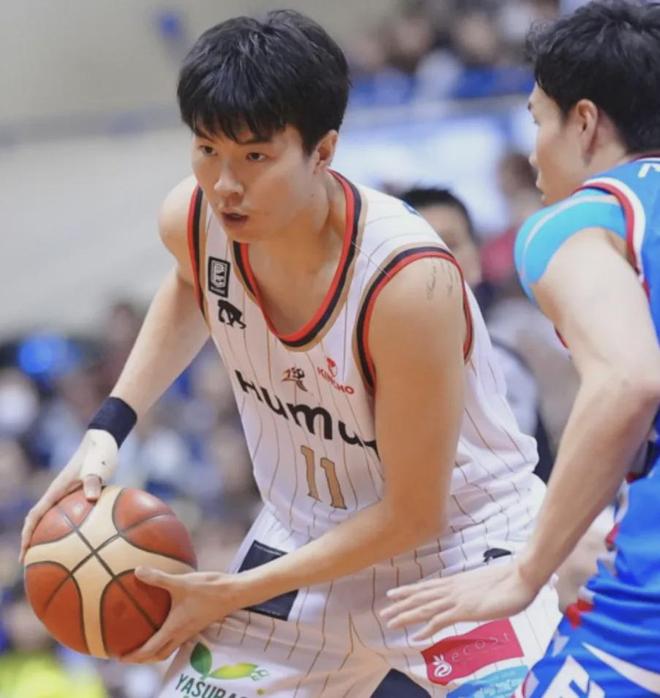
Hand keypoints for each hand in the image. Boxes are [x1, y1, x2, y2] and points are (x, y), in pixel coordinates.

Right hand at [19, 429, 117, 561]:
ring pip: (54, 520)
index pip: (35, 516)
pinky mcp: (81, 495)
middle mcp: (59, 494)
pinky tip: (88, 542)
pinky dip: (74, 530)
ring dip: (51, 538)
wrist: (104, 441)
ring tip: (57, 560)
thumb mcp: (97, 467)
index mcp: (56, 490)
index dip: (28, 535)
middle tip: (35, 564)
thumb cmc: (99, 453)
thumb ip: (94, 481)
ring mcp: (69, 495)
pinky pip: (73, 516)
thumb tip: (92, 498)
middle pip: (40, 522)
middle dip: (34, 543)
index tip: (25, 554)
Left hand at [121, 567, 235, 663]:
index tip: (118, 657)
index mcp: (175, 628)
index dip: (133, 656)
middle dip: (142, 658)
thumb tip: (137, 571)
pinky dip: (166, 636)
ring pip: (169, 647)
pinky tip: (164, 621)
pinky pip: (177, 636)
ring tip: (143, 640)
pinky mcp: (197, 622)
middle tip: (128, 653)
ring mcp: (190, 629)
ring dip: (155, 649)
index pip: (149, 650)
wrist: (234, 592)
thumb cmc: (208, 589)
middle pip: (158, 655)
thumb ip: (159, 578)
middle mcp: (182, 633)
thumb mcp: (181, 582)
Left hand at [380, 559, 541, 641]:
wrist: (522, 576)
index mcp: (457, 582)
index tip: (394, 594)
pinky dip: (425, 629)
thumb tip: (472, 594)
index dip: (409, 591)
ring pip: (424, 607)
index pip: (427, 587)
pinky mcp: (464, 610)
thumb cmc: (510, 580)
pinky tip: (414, 637)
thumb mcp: (486, 585)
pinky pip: (439, 621)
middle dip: (401, 604)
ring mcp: (457, 599)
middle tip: (384, 611)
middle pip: (420, 596)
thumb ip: (475, 590)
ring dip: (405, 615)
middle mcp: (452, 588)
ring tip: (390, 621)